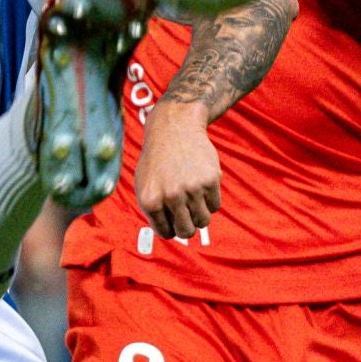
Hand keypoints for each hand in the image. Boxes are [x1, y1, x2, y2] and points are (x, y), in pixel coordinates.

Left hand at [135, 100, 219, 238]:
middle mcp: (170, 197)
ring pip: (203, 221)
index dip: (172, 227)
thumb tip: (170, 232)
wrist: (174, 128)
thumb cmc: (158, 159)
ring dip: (201, 213)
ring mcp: (192, 189)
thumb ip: (154, 210)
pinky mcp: (210, 180)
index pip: (166, 233)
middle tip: (187, 211)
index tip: (174, 218)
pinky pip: (215, 206)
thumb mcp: (145, 184)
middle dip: (188, 225)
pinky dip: (211, 199)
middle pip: (187, 232)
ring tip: (194, 196)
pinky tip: (202, 183)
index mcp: (150, 201)